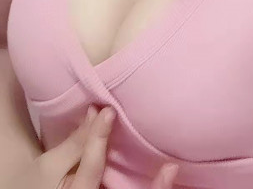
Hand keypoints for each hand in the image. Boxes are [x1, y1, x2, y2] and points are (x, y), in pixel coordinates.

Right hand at [4, 105, 179, 188]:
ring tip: (172, 171)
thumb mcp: (49, 164)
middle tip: (170, 167)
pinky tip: (168, 172)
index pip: (90, 167)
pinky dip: (151, 188)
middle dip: (147, 188)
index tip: (108, 112)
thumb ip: (74, 142)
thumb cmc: (40, 180)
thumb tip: (95, 111)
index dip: (98, 139)